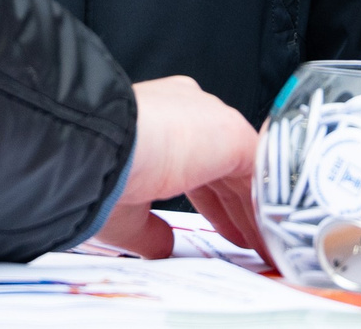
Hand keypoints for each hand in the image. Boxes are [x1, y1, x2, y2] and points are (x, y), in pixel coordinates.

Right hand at [91, 76, 265, 261]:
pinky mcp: (232, 133)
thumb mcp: (125, 208)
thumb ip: (150, 228)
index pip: (196, 161)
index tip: (222, 231)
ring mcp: (211, 117)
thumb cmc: (94, 172)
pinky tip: (266, 235)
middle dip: (236, 210)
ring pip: (244, 169)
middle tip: (249, 246)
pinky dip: (263, 204)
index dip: (212, 201)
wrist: (95, 145)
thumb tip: (163, 245)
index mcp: (158, 117)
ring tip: (264, 250)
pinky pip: (260, 171)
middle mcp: (187, 110)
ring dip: (253, 212)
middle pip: (224, 166)